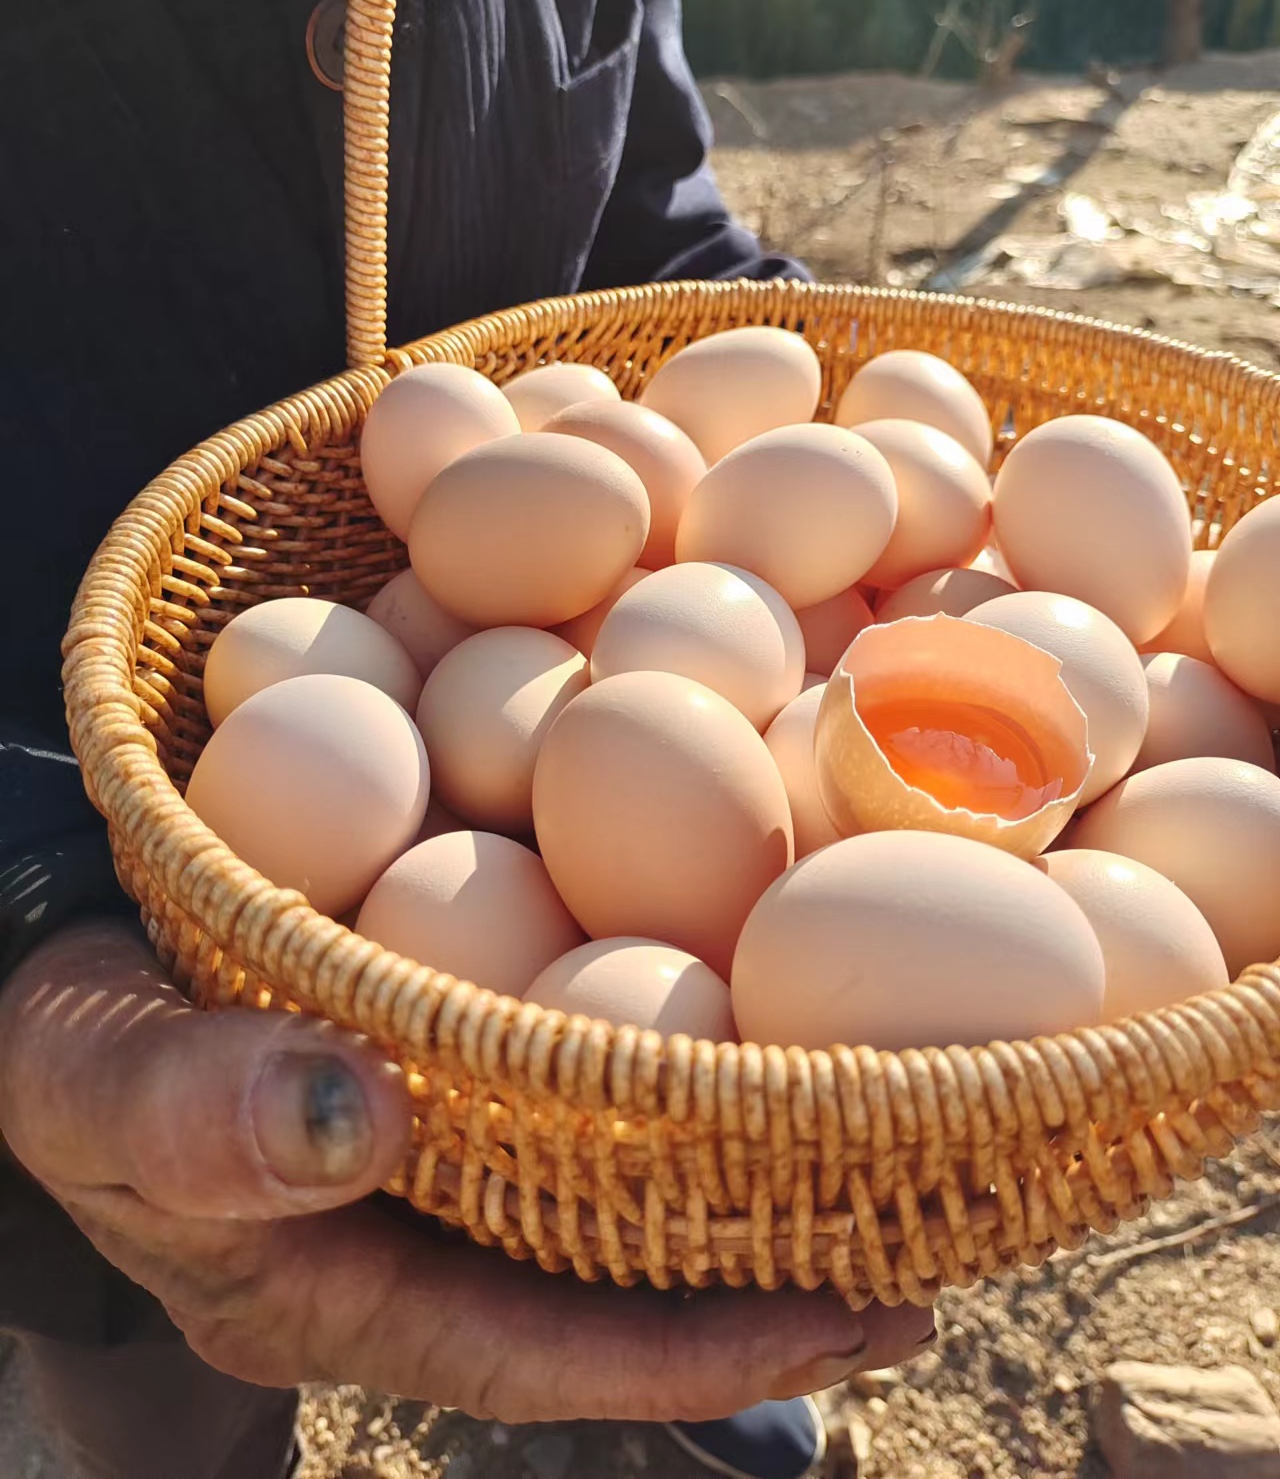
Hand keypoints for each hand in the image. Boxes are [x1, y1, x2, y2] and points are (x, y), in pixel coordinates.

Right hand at [0, 923, 933, 1420]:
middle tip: (941, 1243)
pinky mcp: (461, 1056)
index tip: (869, 1321)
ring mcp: (459, 1144)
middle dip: (782, 1269)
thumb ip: (204, 1115)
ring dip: (759, 1161)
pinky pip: (591, 1071)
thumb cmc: (72, 1051)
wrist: (60, 971)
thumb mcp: (103, 1086)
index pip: (568, 1349)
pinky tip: (766, 998)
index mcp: (368, 1281)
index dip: (718, 1350)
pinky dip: (684, 1051)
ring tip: (901, 1139)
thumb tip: (357, 1116)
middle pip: (635, 1273)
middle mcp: (441, 1225)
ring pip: (629, 1178)